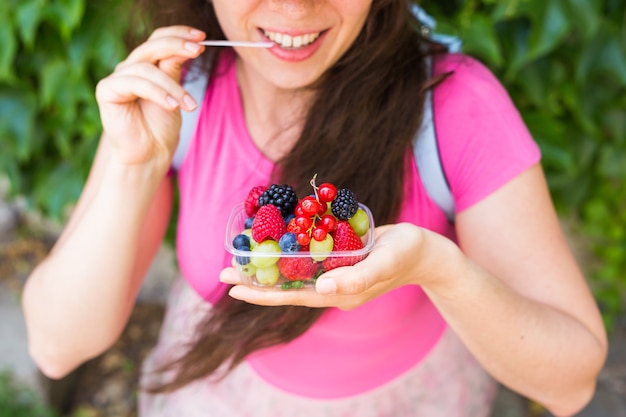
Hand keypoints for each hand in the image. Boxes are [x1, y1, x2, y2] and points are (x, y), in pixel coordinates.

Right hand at [95, 26, 205, 167]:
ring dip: (173, 86)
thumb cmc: (161, 127)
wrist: (150, 154)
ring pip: (147, 68)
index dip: (179, 34)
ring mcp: (117, 78)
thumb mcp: (174, 93)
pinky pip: (135, 83)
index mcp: (146, 65)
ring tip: (190, 106)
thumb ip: (174, 69)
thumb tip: (188, 46)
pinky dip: (158, 93)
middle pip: (152, 46)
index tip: (202, 38)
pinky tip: (173, 107)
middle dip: (177, 45)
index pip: (159, 39)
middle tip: (199, 51)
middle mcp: (130, 67)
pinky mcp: (107, 90)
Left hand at [220, 223, 444, 309]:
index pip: (292, 296)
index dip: (262, 293)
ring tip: (240, 260)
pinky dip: (286, 254)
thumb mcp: (386, 261)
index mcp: (339, 292)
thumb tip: (321, 289)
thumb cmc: (407, 253)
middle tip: (223, 274)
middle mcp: (331, 287)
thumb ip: (358, 276)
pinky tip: (273, 244)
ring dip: (267, 268)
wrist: (424, 251)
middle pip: (286, 287)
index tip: (234, 288)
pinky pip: (306, 260)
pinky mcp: (338, 261)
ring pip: (293, 274)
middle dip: (256, 281)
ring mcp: (334, 275)